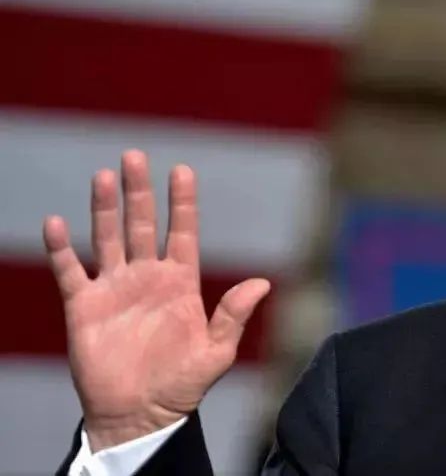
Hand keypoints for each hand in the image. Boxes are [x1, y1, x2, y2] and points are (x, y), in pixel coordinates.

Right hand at [42, 150, 270, 451]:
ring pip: (107, 238)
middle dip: (139, 192)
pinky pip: (70, 271)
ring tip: (102, 176)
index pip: (183, 231)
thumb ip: (234, 316)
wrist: (139, 414)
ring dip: (103, 209)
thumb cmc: (182, 385)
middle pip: (142, 224)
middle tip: (134, 157)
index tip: (182, 169)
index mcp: (181, 282)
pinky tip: (56, 223)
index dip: (182, 202)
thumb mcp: (216, 352)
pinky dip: (61, 249)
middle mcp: (147, 277)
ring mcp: (115, 288)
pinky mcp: (85, 307)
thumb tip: (262, 283)